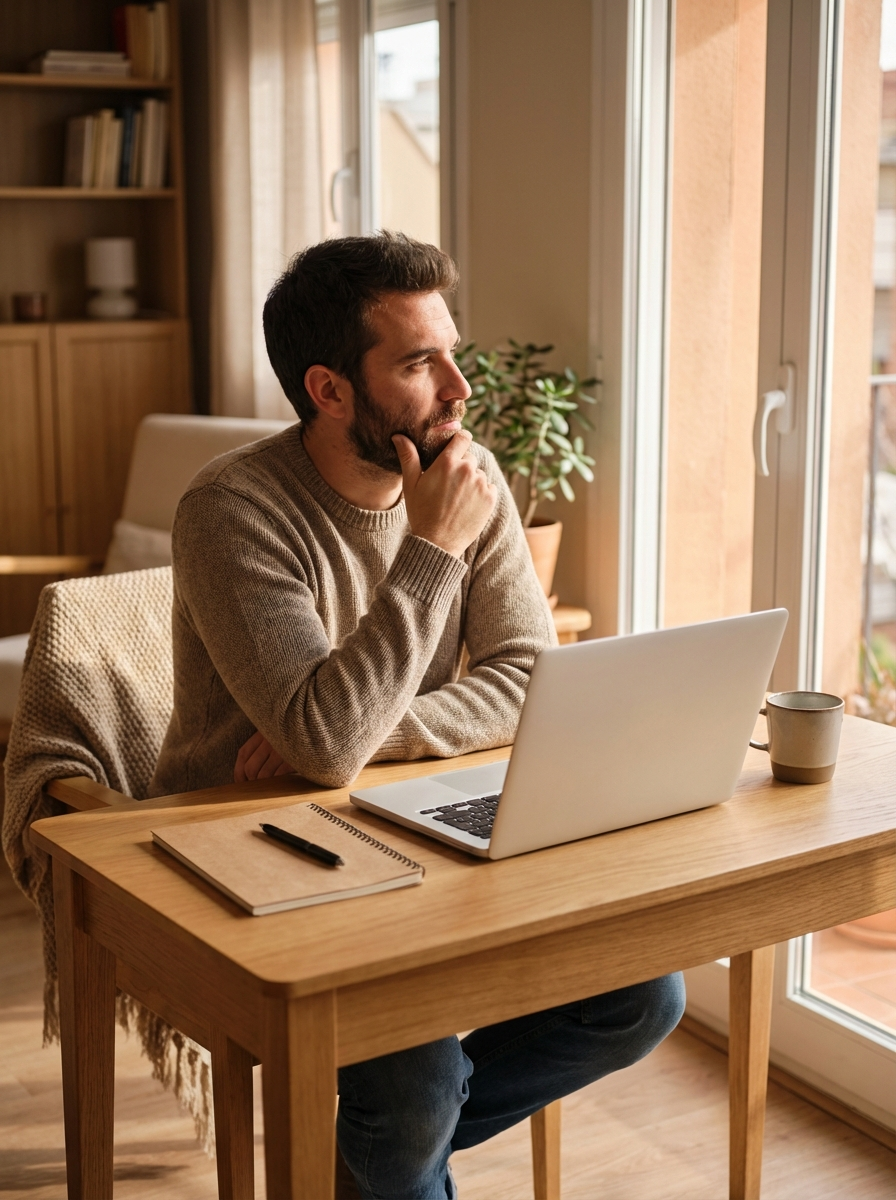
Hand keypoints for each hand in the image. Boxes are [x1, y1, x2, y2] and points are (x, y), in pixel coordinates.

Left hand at [234, 730, 295, 782]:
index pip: (243, 753)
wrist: (318, 727)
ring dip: (264, 784)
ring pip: (263, 775)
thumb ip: (263, 746)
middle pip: (251, 768)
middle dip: (251, 781)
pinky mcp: (292, 758)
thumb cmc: (294, 734)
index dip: (239, 771)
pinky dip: (277, 782)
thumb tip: (248, 771)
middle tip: (257, 787)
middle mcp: (270, 741)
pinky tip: (282, 781)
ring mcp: (280, 750)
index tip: (240, 782)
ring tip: (270, 786)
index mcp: (263, 733)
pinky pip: (278, 776)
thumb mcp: (276, 733)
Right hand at [392, 430, 496, 557]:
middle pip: (469, 458)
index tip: (455, 448)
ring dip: (471, 482)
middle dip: (461, 467)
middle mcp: (467, 469)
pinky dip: (481, 494)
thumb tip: (398, 436)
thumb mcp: (411, 485)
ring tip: (456, 500)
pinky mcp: (490, 498)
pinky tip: (466, 506)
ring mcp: (481, 484)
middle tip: (448, 486)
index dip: (460, 441)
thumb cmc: (421, 513)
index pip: (463, 437)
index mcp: (448, 462)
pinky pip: (488, 488)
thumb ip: (409, 457)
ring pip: (479, 474)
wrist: (437, 543)